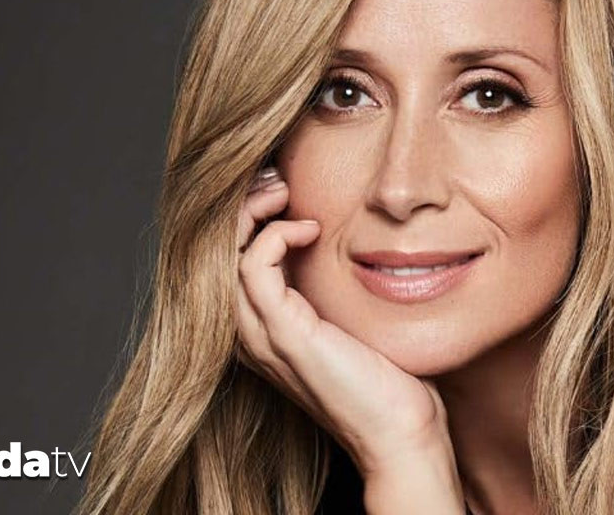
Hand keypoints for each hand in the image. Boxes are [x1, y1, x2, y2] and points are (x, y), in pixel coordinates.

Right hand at [234, 167, 465, 513]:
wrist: (400, 430)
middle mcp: (251, 333)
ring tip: (284, 194)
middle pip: (213, 251)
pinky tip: (308, 230)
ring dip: (251, 213)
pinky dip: (275, 237)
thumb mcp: (346, 316)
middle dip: (239, 205)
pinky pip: (253, 269)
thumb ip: (327, 283)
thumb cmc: (385, 376)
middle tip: (278, 182)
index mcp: (261, 327)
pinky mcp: (286, 336)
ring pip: (222, 256)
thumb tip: (337, 234)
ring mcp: (263, 336)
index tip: (282, 188)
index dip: (244, 215)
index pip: (226, 258)